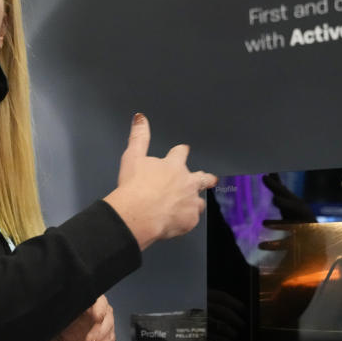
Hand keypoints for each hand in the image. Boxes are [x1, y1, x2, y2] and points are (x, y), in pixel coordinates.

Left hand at [49, 295, 115, 340]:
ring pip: (109, 338)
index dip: (100, 310)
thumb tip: (65, 306)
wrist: (60, 335)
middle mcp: (102, 313)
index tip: (97, 318)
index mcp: (92, 303)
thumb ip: (66, 309)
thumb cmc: (62, 320)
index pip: (100, 302)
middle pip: (108, 322)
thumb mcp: (61, 313)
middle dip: (99, 335)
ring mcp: (105, 328)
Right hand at [104, 114, 217, 250]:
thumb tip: (140, 118)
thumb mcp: (132, 157)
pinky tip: (179, 222)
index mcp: (173, 165)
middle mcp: (187, 182)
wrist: (138, 214)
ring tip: (194, 205)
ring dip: (196, 201)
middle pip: (203, 177)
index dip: (181, 152)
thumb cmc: (134, 187)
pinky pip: (192, 219)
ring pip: (200, 201)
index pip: (181, 153)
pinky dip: (186, 220)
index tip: (182, 151)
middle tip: (209, 178)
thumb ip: (139, 137)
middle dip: (206, 178)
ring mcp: (191, 202)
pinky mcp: (190, 220)